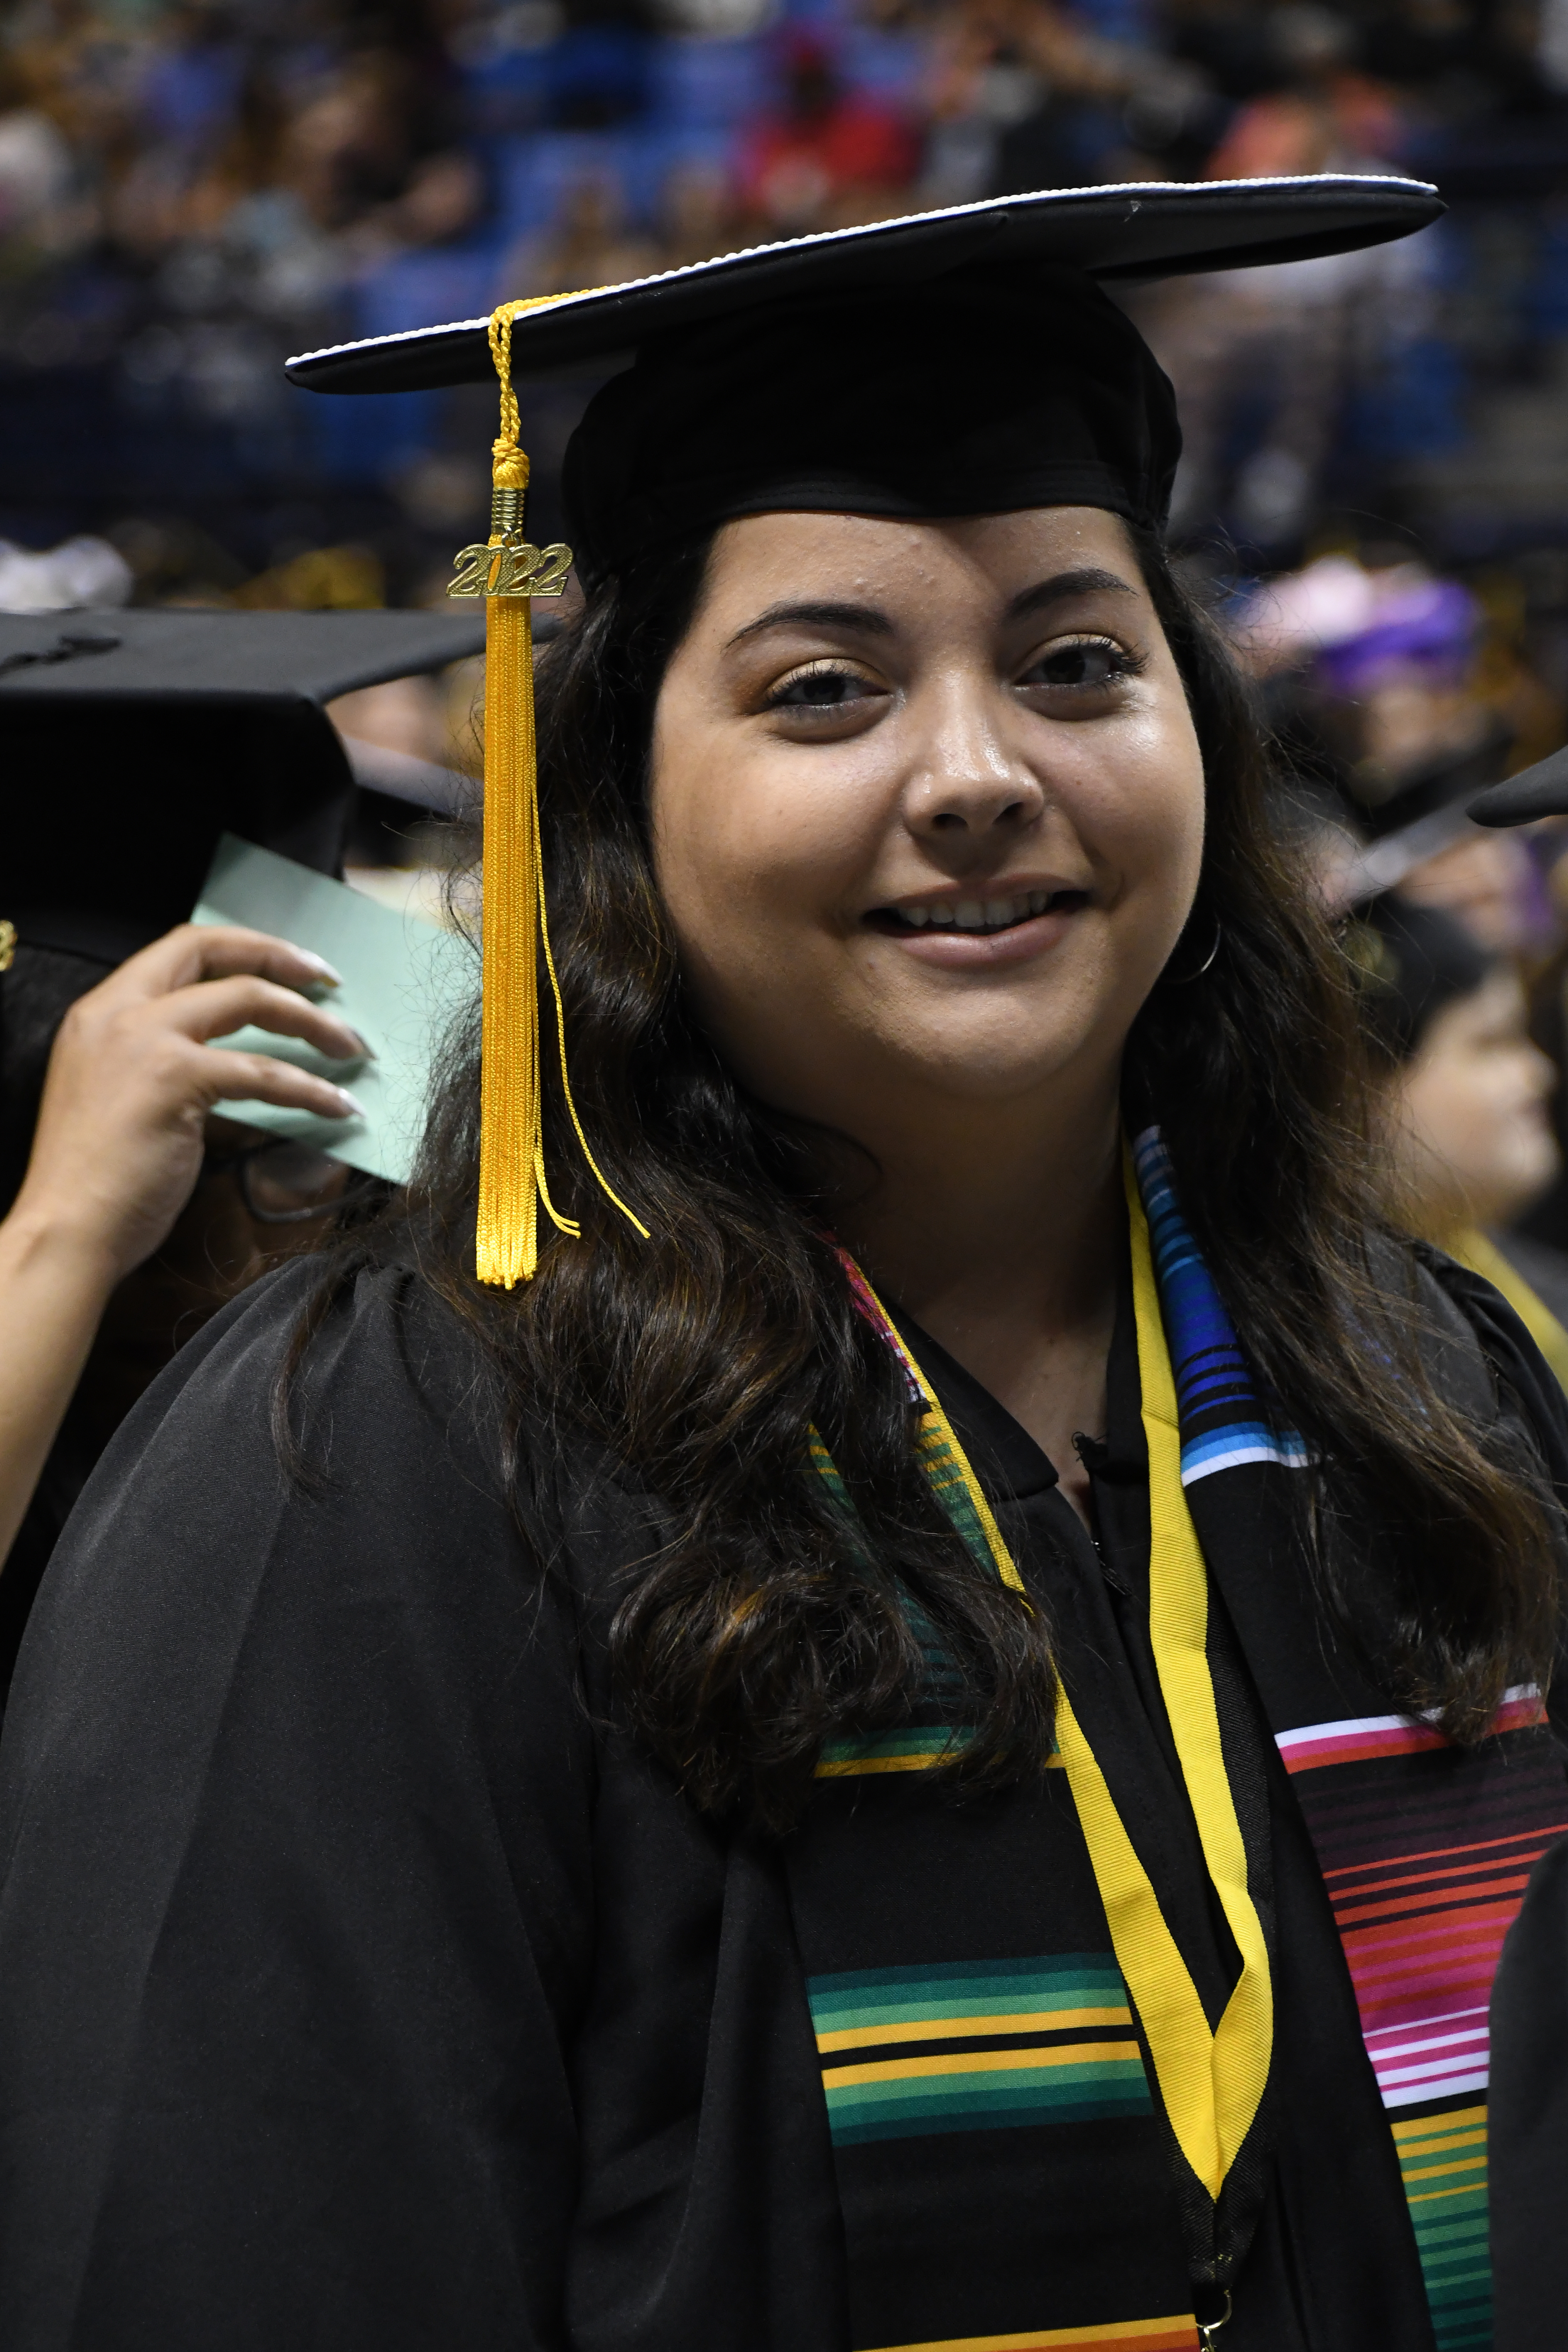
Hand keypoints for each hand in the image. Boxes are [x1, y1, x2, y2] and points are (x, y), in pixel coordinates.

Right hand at [9, 924, 369, 1290]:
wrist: (67, 1229)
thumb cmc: (98, 1179)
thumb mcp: (122, 1094)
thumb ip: (163, 1060)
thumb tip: (236, 1058)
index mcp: (102, 1010)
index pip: (180, 948)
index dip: (242, 947)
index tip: (292, 966)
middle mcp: (118, 1011)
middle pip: (213, 951)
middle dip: (281, 958)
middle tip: (332, 982)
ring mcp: (145, 1040)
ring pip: (250, 1000)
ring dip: (313, 1023)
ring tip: (352, 1049)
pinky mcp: (174, 1079)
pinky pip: (264, 1072)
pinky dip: (311, 1088)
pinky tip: (339, 1107)